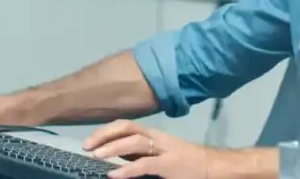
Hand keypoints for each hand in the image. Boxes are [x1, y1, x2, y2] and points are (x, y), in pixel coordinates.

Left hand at [83, 120, 216, 178]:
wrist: (213, 168)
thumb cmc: (184, 163)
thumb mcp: (158, 156)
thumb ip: (138, 155)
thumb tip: (113, 157)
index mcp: (152, 135)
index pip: (126, 125)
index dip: (106, 130)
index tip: (88, 140)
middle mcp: (157, 138)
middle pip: (127, 128)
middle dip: (104, 134)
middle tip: (86, 146)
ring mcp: (164, 151)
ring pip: (135, 142)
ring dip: (113, 147)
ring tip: (96, 155)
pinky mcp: (170, 165)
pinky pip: (144, 164)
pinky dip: (127, 169)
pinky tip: (113, 174)